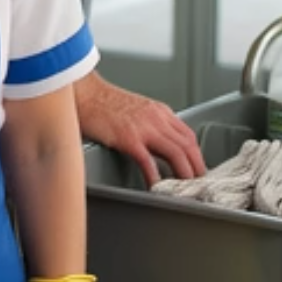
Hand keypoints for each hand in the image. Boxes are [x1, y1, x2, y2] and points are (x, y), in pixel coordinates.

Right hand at [75, 72, 204, 188]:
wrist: (84, 92)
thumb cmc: (102, 102)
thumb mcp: (136, 109)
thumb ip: (150, 124)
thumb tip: (159, 145)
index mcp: (159, 111)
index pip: (189, 136)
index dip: (197, 156)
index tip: (197, 169)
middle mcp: (156, 118)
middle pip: (189, 146)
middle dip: (197, 168)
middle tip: (198, 185)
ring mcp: (143, 128)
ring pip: (176, 153)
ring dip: (184, 174)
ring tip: (185, 189)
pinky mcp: (128, 138)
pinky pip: (148, 162)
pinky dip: (156, 177)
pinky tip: (156, 187)